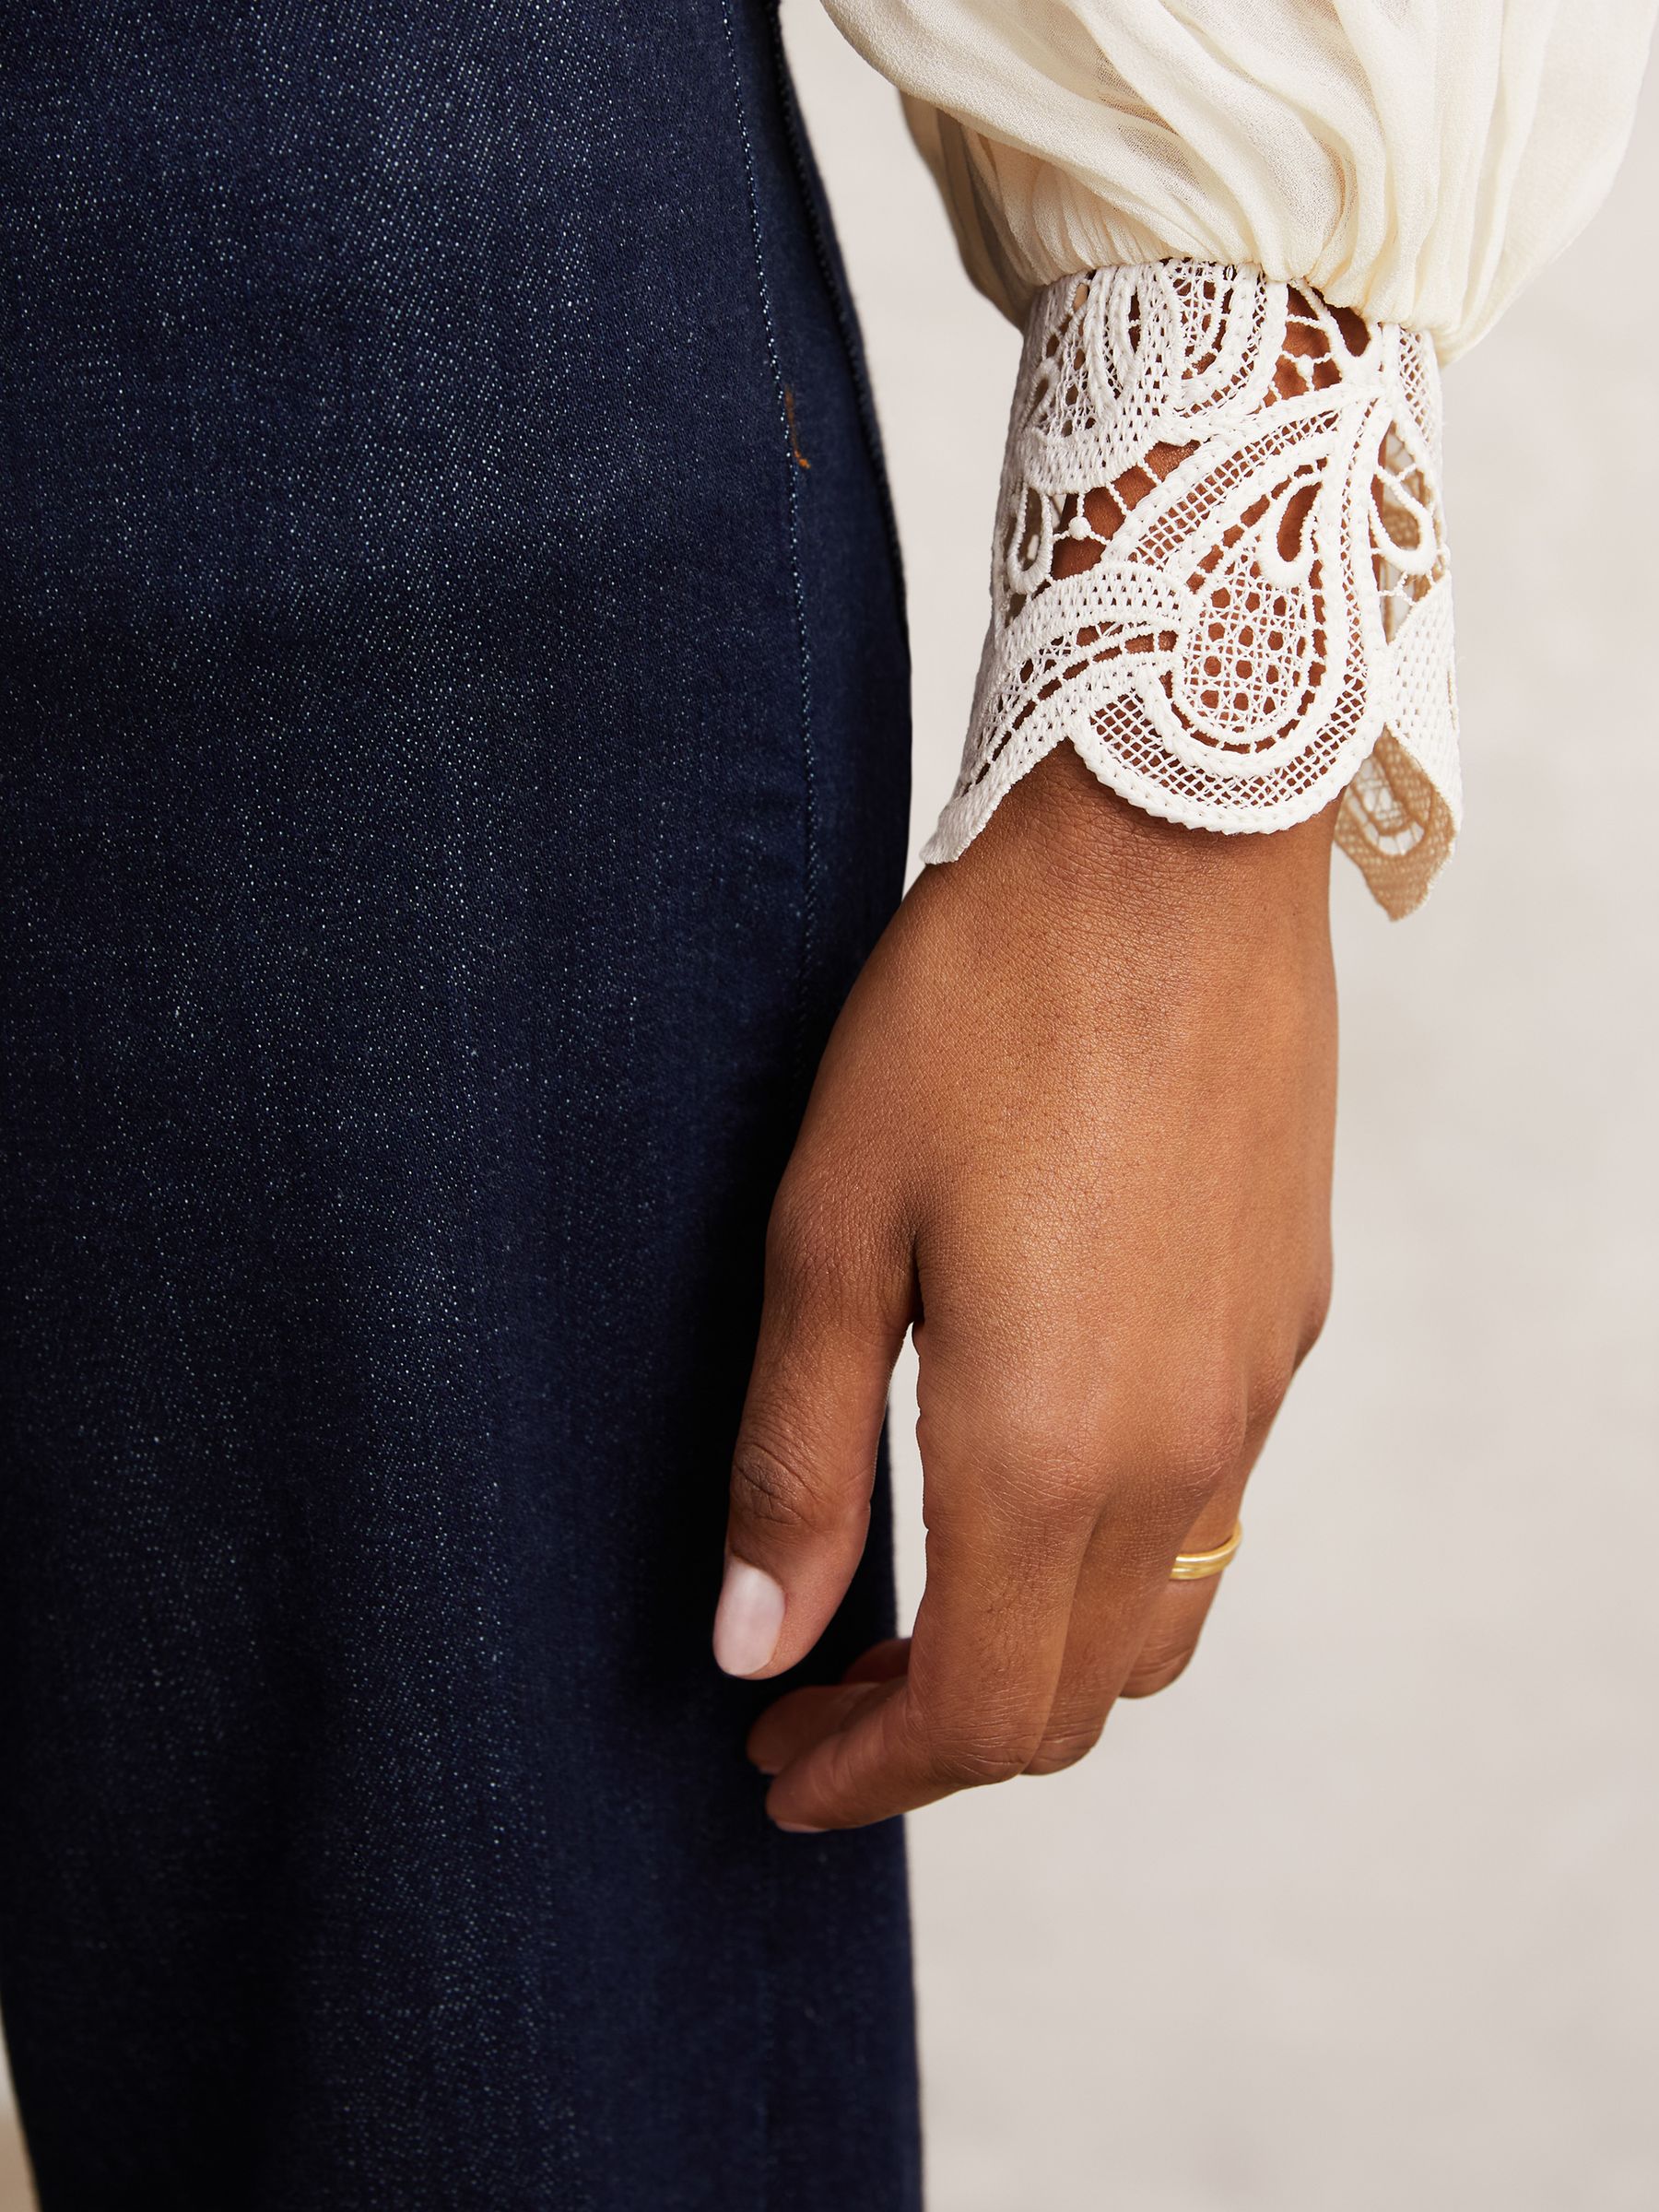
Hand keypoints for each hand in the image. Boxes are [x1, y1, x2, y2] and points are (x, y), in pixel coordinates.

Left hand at [712, 744, 1337, 1828]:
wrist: (1171, 857)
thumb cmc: (975, 1019)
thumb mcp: (832, 1233)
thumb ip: (795, 1460)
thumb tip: (755, 1645)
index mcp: (1045, 1452)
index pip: (971, 1715)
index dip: (864, 1777)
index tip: (774, 1769)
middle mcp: (1175, 1456)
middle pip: (1069, 1703)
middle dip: (933, 1745)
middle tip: (814, 1704)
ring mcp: (1248, 1395)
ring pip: (1152, 1625)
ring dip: (1030, 1663)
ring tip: (914, 1614)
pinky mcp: (1282, 1327)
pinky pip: (1208, 1514)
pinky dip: (1105, 1566)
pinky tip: (1025, 1481)